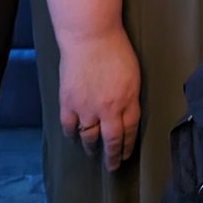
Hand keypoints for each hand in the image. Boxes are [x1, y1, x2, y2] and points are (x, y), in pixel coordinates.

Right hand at [56, 26, 142, 169]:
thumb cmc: (116, 49)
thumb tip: (126, 114)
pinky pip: (69, 126)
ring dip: (91, 148)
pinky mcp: (68, 102)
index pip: (129, 131)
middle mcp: (108, 108)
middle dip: (112, 157)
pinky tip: (74, 137)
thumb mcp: (133, 75)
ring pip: (89, 137)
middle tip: (112, 167)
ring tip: (93, 153)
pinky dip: (72, 135)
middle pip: (111, 141)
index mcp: (128, 100)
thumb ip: (130, 97)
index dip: (127, 146)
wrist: (90, 35)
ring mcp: (86, 107)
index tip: (126, 155)